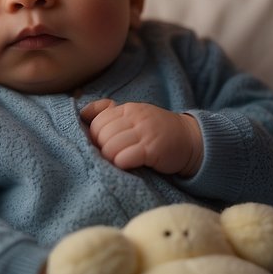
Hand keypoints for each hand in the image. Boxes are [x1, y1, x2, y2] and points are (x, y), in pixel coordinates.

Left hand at [80, 99, 203, 176]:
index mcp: (128, 108)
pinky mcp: (152, 149)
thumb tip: (82, 113)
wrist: (190, 140)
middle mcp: (135, 118)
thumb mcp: (134, 114)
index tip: (104, 145)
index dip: (96, 137)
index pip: (98, 122)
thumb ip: (109, 111)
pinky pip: (124, 158)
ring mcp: (145, 133)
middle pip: (102, 136)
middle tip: (113, 155)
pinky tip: (129, 165)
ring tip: (121, 161)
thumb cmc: (156, 130)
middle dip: (102, 149)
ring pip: (110, 148)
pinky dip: (122, 164)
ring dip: (111, 159)